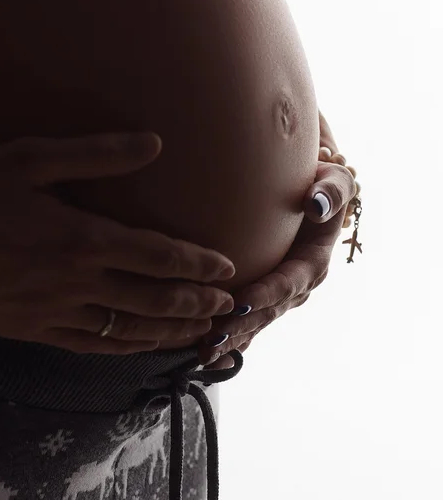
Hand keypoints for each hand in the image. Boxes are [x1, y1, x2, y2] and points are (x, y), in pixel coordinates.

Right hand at [0, 133, 235, 354]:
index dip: (199, 264)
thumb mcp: (28, 159)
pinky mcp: (35, 330)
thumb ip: (96, 154)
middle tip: (228, 307)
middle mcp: (77, 280)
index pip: (160, 255)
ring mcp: (57, 311)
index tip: (227, 268)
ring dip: (172, 332)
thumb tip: (153, 143)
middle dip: (197, 303)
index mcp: (82, 237)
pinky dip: (126, 349)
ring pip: (130, 329)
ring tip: (203, 334)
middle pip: (155, 298)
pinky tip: (144, 349)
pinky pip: (92, 345)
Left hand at [197, 156, 356, 368]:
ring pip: (255, 322)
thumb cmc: (322, 187)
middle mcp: (297, 286)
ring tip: (203, 355)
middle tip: (211, 341)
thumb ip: (332, 192)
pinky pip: (249, 321)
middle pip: (267, 311)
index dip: (265, 294)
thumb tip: (316, 205)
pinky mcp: (264, 296)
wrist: (314, 197)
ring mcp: (280, 295)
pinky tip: (207, 356)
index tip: (240, 302)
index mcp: (312, 263)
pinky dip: (231, 340)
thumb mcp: (335, 182)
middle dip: (240, 327)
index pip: (287, 283)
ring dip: (231, 339)